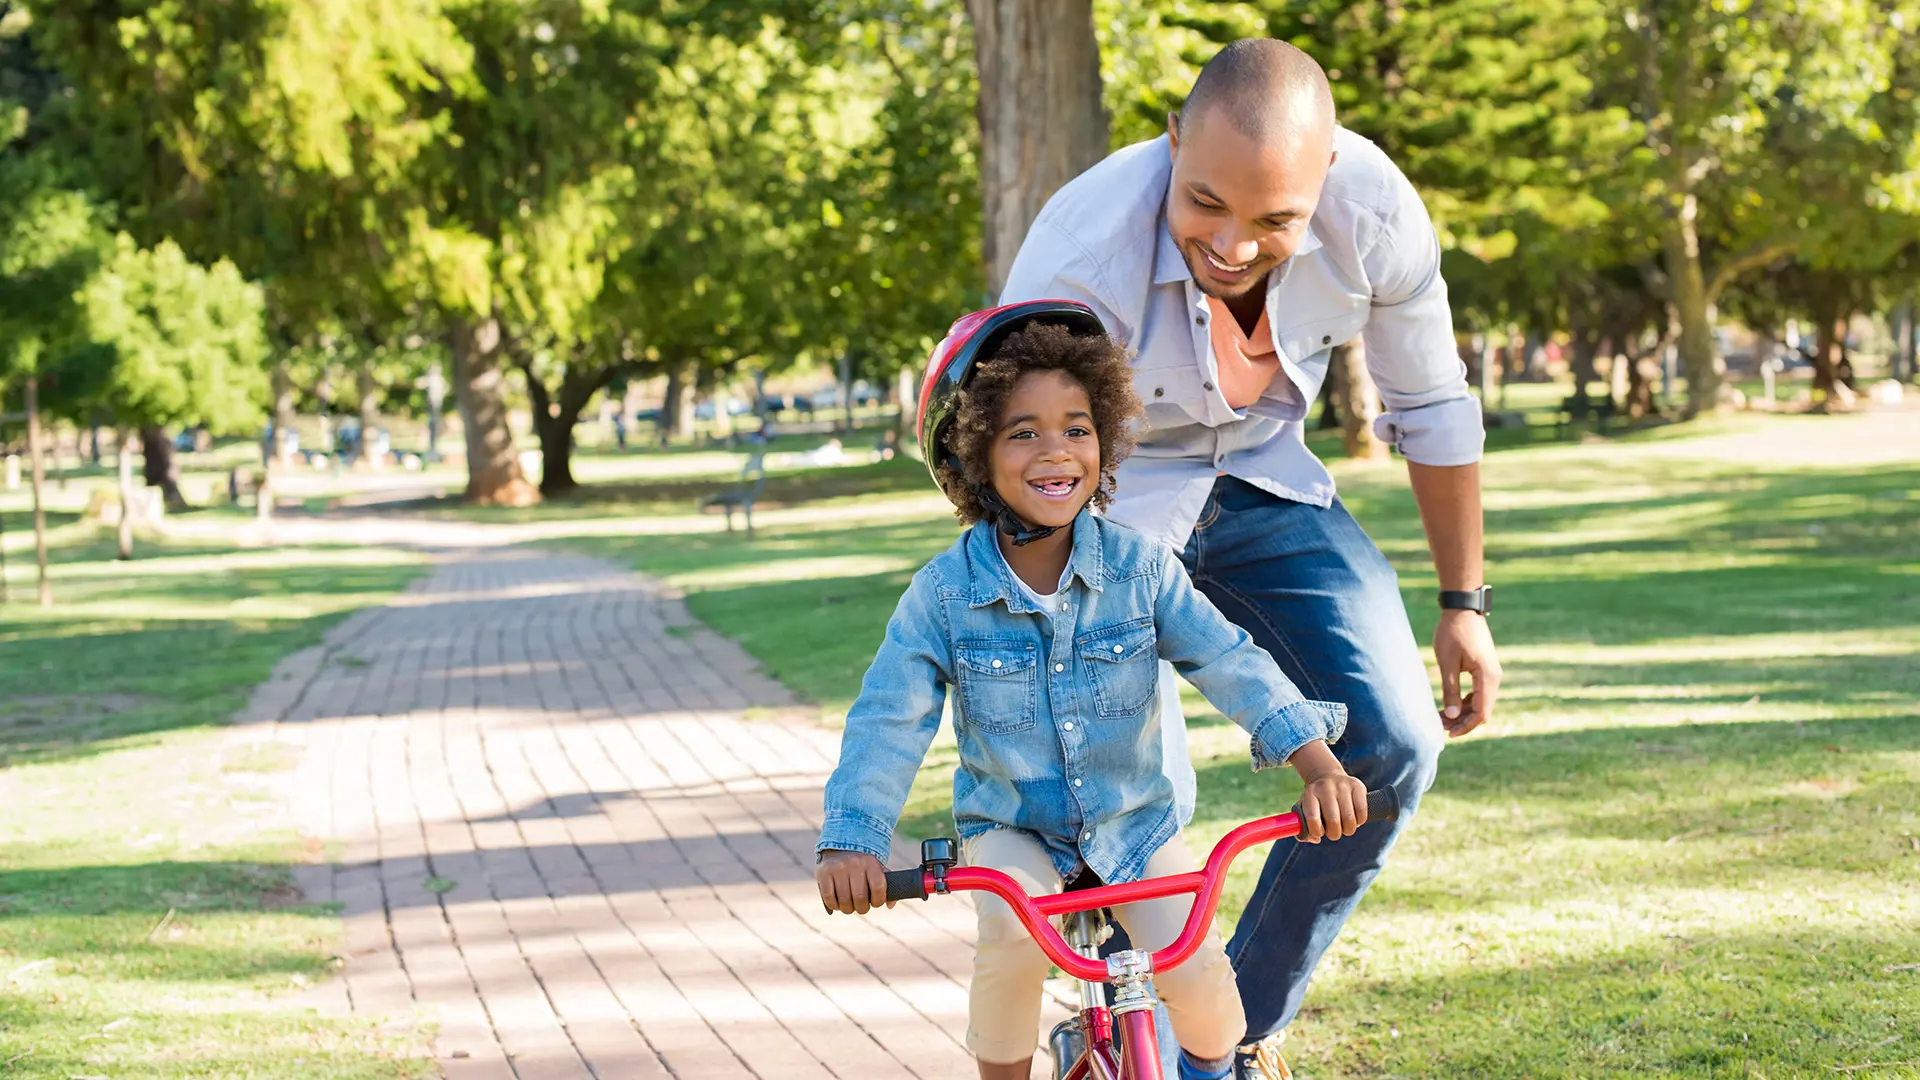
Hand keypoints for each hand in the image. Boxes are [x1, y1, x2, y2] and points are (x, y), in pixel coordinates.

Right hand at [816, 850, 890, 914]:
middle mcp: (854, 863)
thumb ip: (887, 887)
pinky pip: (829, 898)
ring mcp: (838, 867)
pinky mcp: (823, 873)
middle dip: (862, 909)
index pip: (878, 888)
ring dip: (847, 909)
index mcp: (870, 862)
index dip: (878, 901)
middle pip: (860, 898)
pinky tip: (837, 903)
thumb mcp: (877, 870)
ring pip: (844, 901)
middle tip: (860, 907)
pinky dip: (834, 906)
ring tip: (849, 906)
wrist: (839, 849)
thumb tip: (890, 905)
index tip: (875, 903)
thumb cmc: (862, 866)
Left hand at [1289, 740, 1367, 842]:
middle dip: (1334, 834)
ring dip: (1348, 830)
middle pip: (1333, 821)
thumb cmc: (1316, 800)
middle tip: (1334, 832)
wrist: (1328, 776)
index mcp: (1310, 794)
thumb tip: (1315, 839)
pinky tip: (1354, 819)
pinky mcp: (1358, 786)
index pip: (1313, 818)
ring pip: (1349, 819)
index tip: (1319, 832)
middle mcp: (1326, 788)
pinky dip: (1359, 821)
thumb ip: (1303, 828)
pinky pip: (1362, 812)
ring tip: (1344, 827)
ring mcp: (1343, 786)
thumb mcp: (1303, 809)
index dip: (1317, 831)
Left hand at [1434, 609, 1501, 737]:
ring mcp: (1490, 674)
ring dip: (1462, 713)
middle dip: (1462, 722)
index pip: (1481, 713)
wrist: (1463, 609)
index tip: (1448, 733)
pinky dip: (1464, 702)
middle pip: (1482, 711)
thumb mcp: (1447, 663)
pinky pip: (1477, 693)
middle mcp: (1494, 678)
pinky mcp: (1484, 670)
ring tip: (1440, 719)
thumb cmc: (1453, 633)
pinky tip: (1447, 706)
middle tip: (1440, 727)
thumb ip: (1450, 690)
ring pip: (1479, 703)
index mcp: (1488, 677)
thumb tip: (1452, 716)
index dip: (1466, 726)